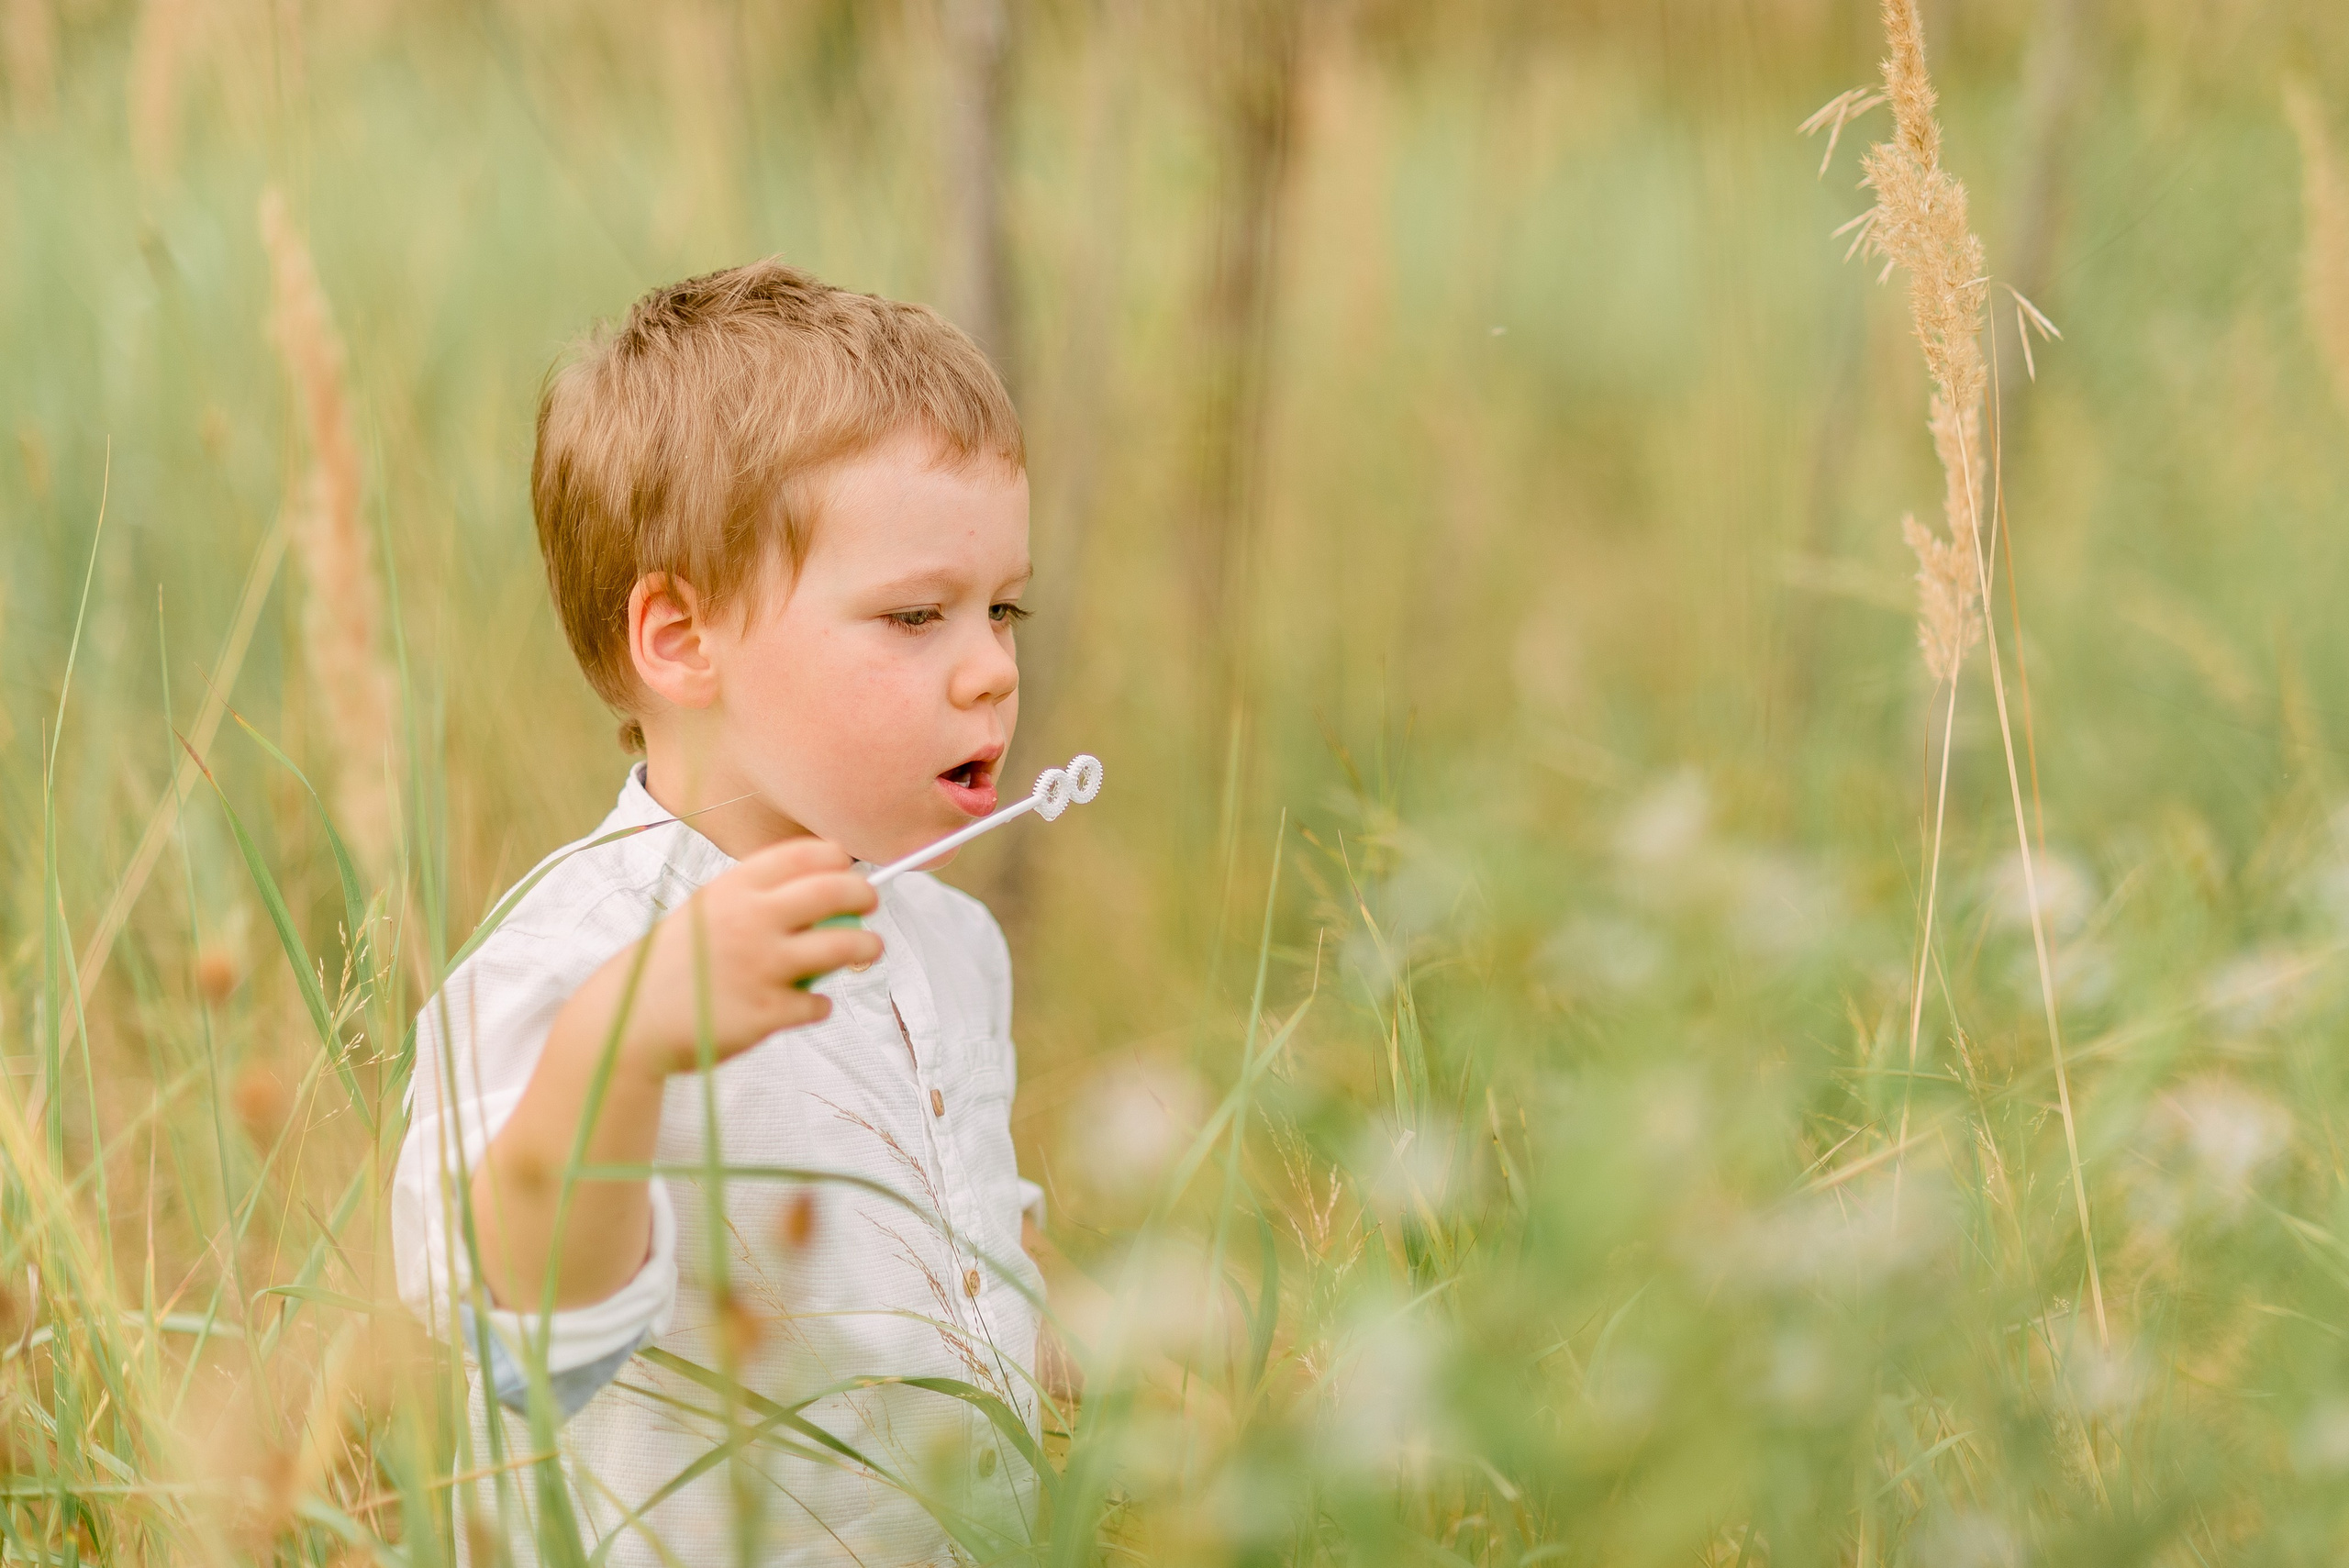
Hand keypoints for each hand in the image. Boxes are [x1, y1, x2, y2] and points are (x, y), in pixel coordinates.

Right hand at [568, 837, 881, 1082]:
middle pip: (835, 891)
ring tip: (868, 950)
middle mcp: (750, 919)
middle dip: (864, 894)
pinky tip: (808, 1004)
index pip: (804, 854)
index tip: (847, 866)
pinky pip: (818, 1003)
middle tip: (869, 904)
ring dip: (865, 947)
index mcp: (733, 888)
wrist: (631, 1019)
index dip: (836, 858)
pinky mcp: (766, 1011)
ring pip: (843, 946)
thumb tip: (821, 882)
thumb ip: (754, 898)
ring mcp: (760, 965)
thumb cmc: (676, 962)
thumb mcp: (706, 911)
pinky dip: (819, 1004)